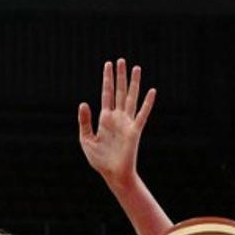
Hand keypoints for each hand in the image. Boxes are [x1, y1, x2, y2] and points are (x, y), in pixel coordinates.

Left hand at [78, 59, 155, 183]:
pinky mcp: (135, 131)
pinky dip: (147, 103)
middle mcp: (117, 118)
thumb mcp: (86, 139)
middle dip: (120, 76)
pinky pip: (142, 115)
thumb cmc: (99, 160)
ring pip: (131, 98)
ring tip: (136, 68)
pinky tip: (151, 91)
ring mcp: (127, 123)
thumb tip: (84, 103)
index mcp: (105, 119)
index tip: (108, 65)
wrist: (112, 174)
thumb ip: (84, 121)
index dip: (107, 79)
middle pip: (120, 92)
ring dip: (134, 83)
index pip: (107, 94)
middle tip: (121, 60)